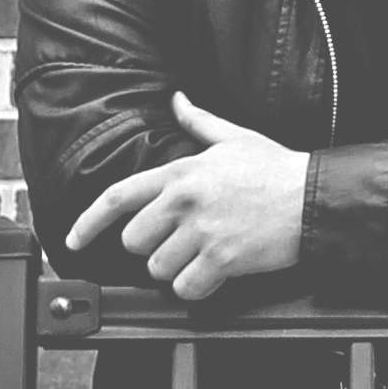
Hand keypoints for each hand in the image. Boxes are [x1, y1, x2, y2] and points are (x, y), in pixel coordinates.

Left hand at [68, 96, 312, 303]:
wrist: (314, 198)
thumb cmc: (277, 169)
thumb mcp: (235, 137)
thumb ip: (198, 121)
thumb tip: (177, 99)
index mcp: (181, 172)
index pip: (118, 197)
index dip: (88, 222)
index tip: (73, 240)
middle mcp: (184, 201)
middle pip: (134, 243)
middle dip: (153, 248)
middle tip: (182, 241)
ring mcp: (202, 231)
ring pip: (159, 270)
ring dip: (178, 270)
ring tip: (206, 253)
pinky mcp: (221, 259)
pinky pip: (186, 288)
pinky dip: (197, 288)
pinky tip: (217, 272)